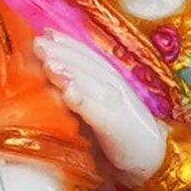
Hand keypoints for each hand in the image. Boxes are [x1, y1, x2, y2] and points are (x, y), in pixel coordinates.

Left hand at [35, 31, 167, 180]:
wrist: (152, 157)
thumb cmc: (120, 135)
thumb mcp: (98, 109)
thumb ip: (80, 94)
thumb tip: (50, 81)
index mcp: (109, 81)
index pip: (87, 57)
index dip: (67, 43)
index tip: (45, 33)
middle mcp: (113, 87)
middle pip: (85, 64)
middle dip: (61, 51)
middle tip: (38, 43)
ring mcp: (116, 104)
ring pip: (90, 82)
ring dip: (69, 70)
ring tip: (48, 62)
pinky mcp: (116, 125)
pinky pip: (97, 110)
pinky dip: (82, 100)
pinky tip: (68, 92)